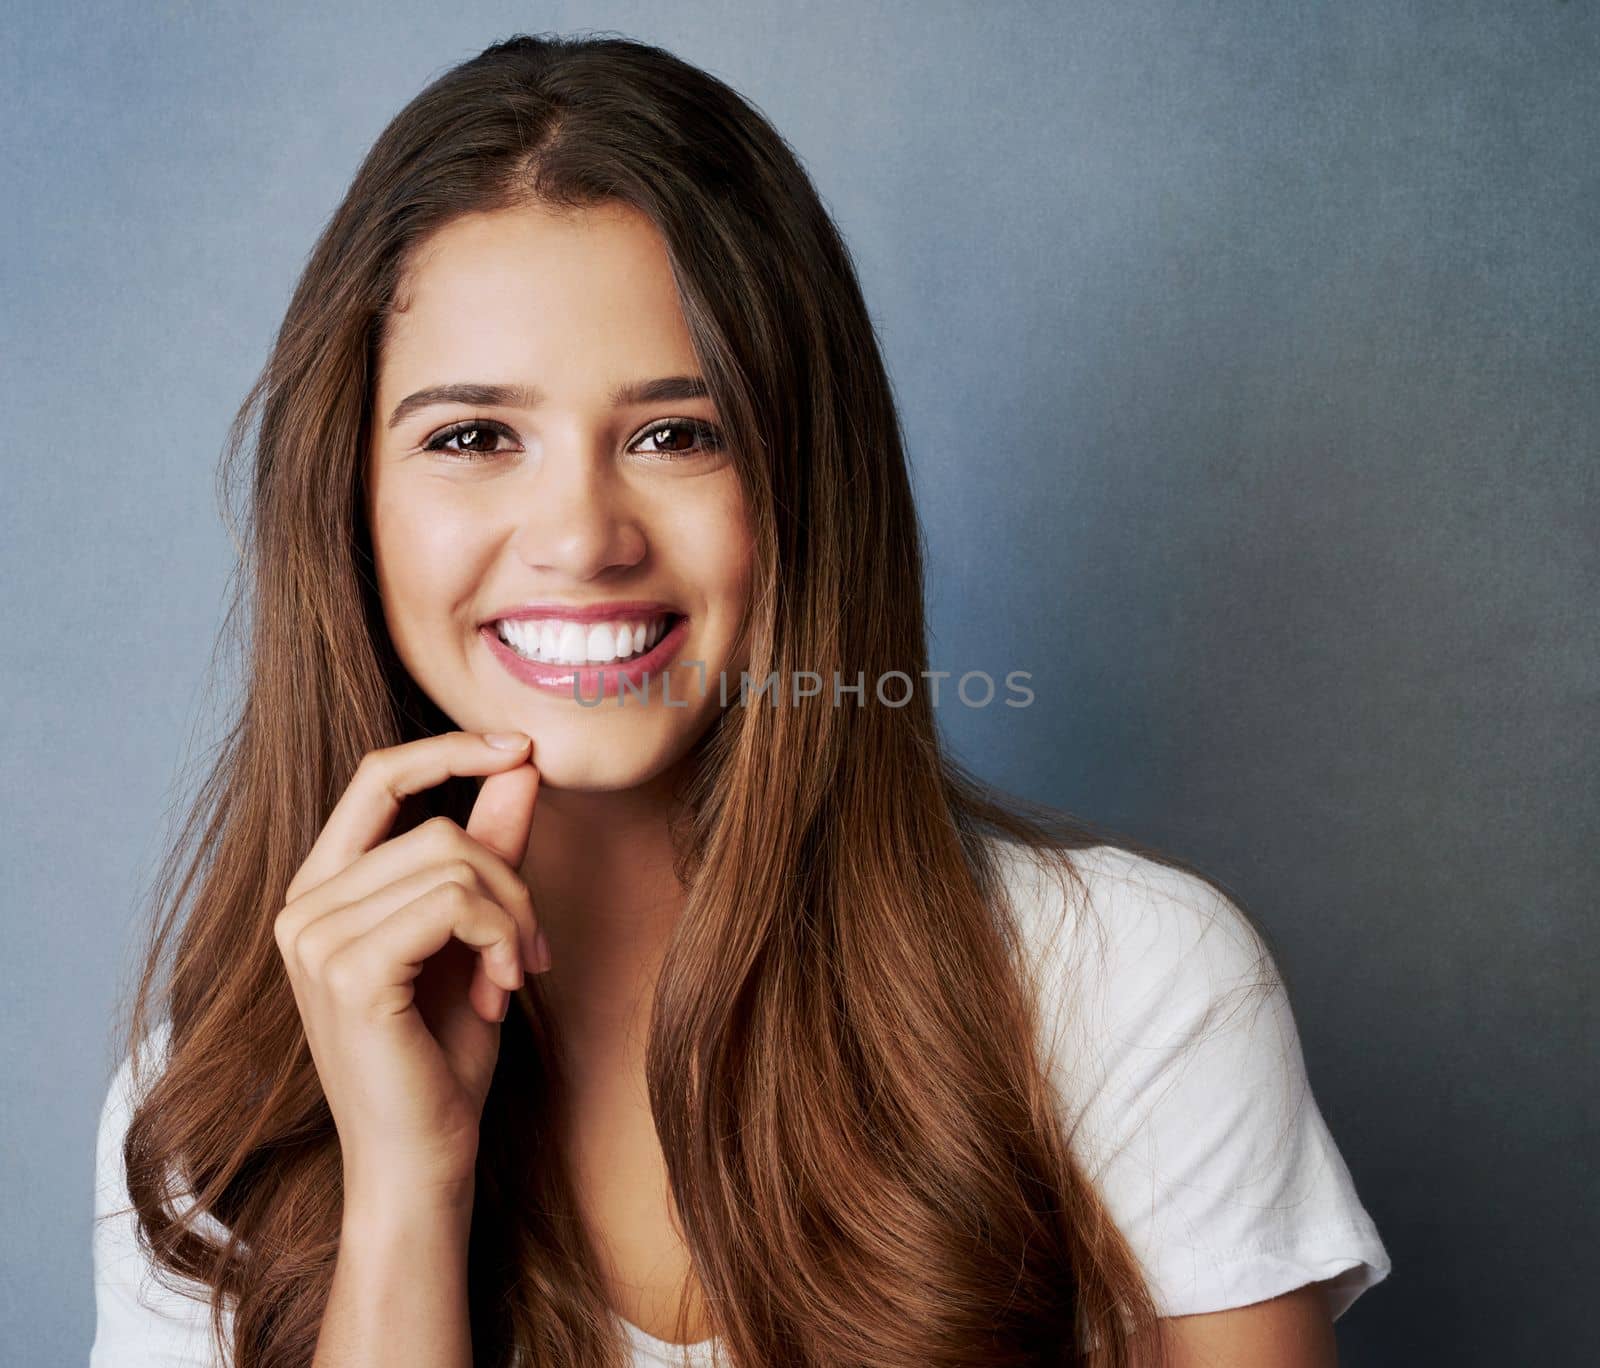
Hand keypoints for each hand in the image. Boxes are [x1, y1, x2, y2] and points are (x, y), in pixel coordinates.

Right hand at [273, 731, 546, 1200]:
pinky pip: (455, 901)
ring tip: (518, 973)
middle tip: (536, 947)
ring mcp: (316, 939)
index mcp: (322, 891)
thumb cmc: (443, 1054)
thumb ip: (490, 849)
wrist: (421, 1160)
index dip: (450, 749)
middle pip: (440, 826)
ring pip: (454, 859)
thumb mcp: (476, 934)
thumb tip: (521, 763)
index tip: (520, 749)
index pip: (377, 777)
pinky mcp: (350, 971)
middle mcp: (304, 908)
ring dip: (514, 914)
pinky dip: (501, 936)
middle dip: (511, 880)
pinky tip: (502, 991)